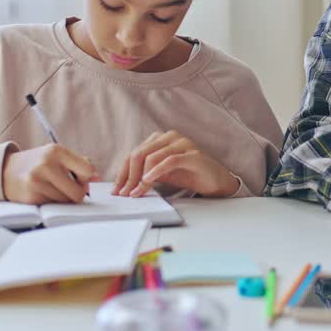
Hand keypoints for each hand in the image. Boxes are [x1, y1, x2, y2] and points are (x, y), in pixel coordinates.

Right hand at [1, 144, 96, 204]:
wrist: (5, 171)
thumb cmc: (37, 163)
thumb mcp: (56, 155)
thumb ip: (79, 163)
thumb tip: (97, 178)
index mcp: (56, 150)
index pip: (87, 170)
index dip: (87, 179)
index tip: (80, 180)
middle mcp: (46, 164)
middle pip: (78, 192)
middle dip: (77, 194)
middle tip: (69, 189)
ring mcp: (37, 181)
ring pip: (65, 202)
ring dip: (63, 199)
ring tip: (52, 189)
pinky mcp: (31, 196)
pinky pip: (52, 206)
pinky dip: (51, 202)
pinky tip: (42, 193)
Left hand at [113, 130, 239, 197]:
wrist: (214, 180)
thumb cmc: (188, 175)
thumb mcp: (161, 174)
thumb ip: (144, 174)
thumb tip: (123, 185)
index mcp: (159, 139)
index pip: (134, 154)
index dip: (123, 173)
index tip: (116, 190)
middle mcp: (169, 137)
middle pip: (139, 154)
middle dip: (129, 176)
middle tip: (124, 194)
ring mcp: (181, 143)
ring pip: (152, 157)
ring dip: (140, 178)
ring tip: (136, 193)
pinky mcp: (192, 154)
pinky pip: (169, 160)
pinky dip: (156, 171)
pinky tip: (148, 181)